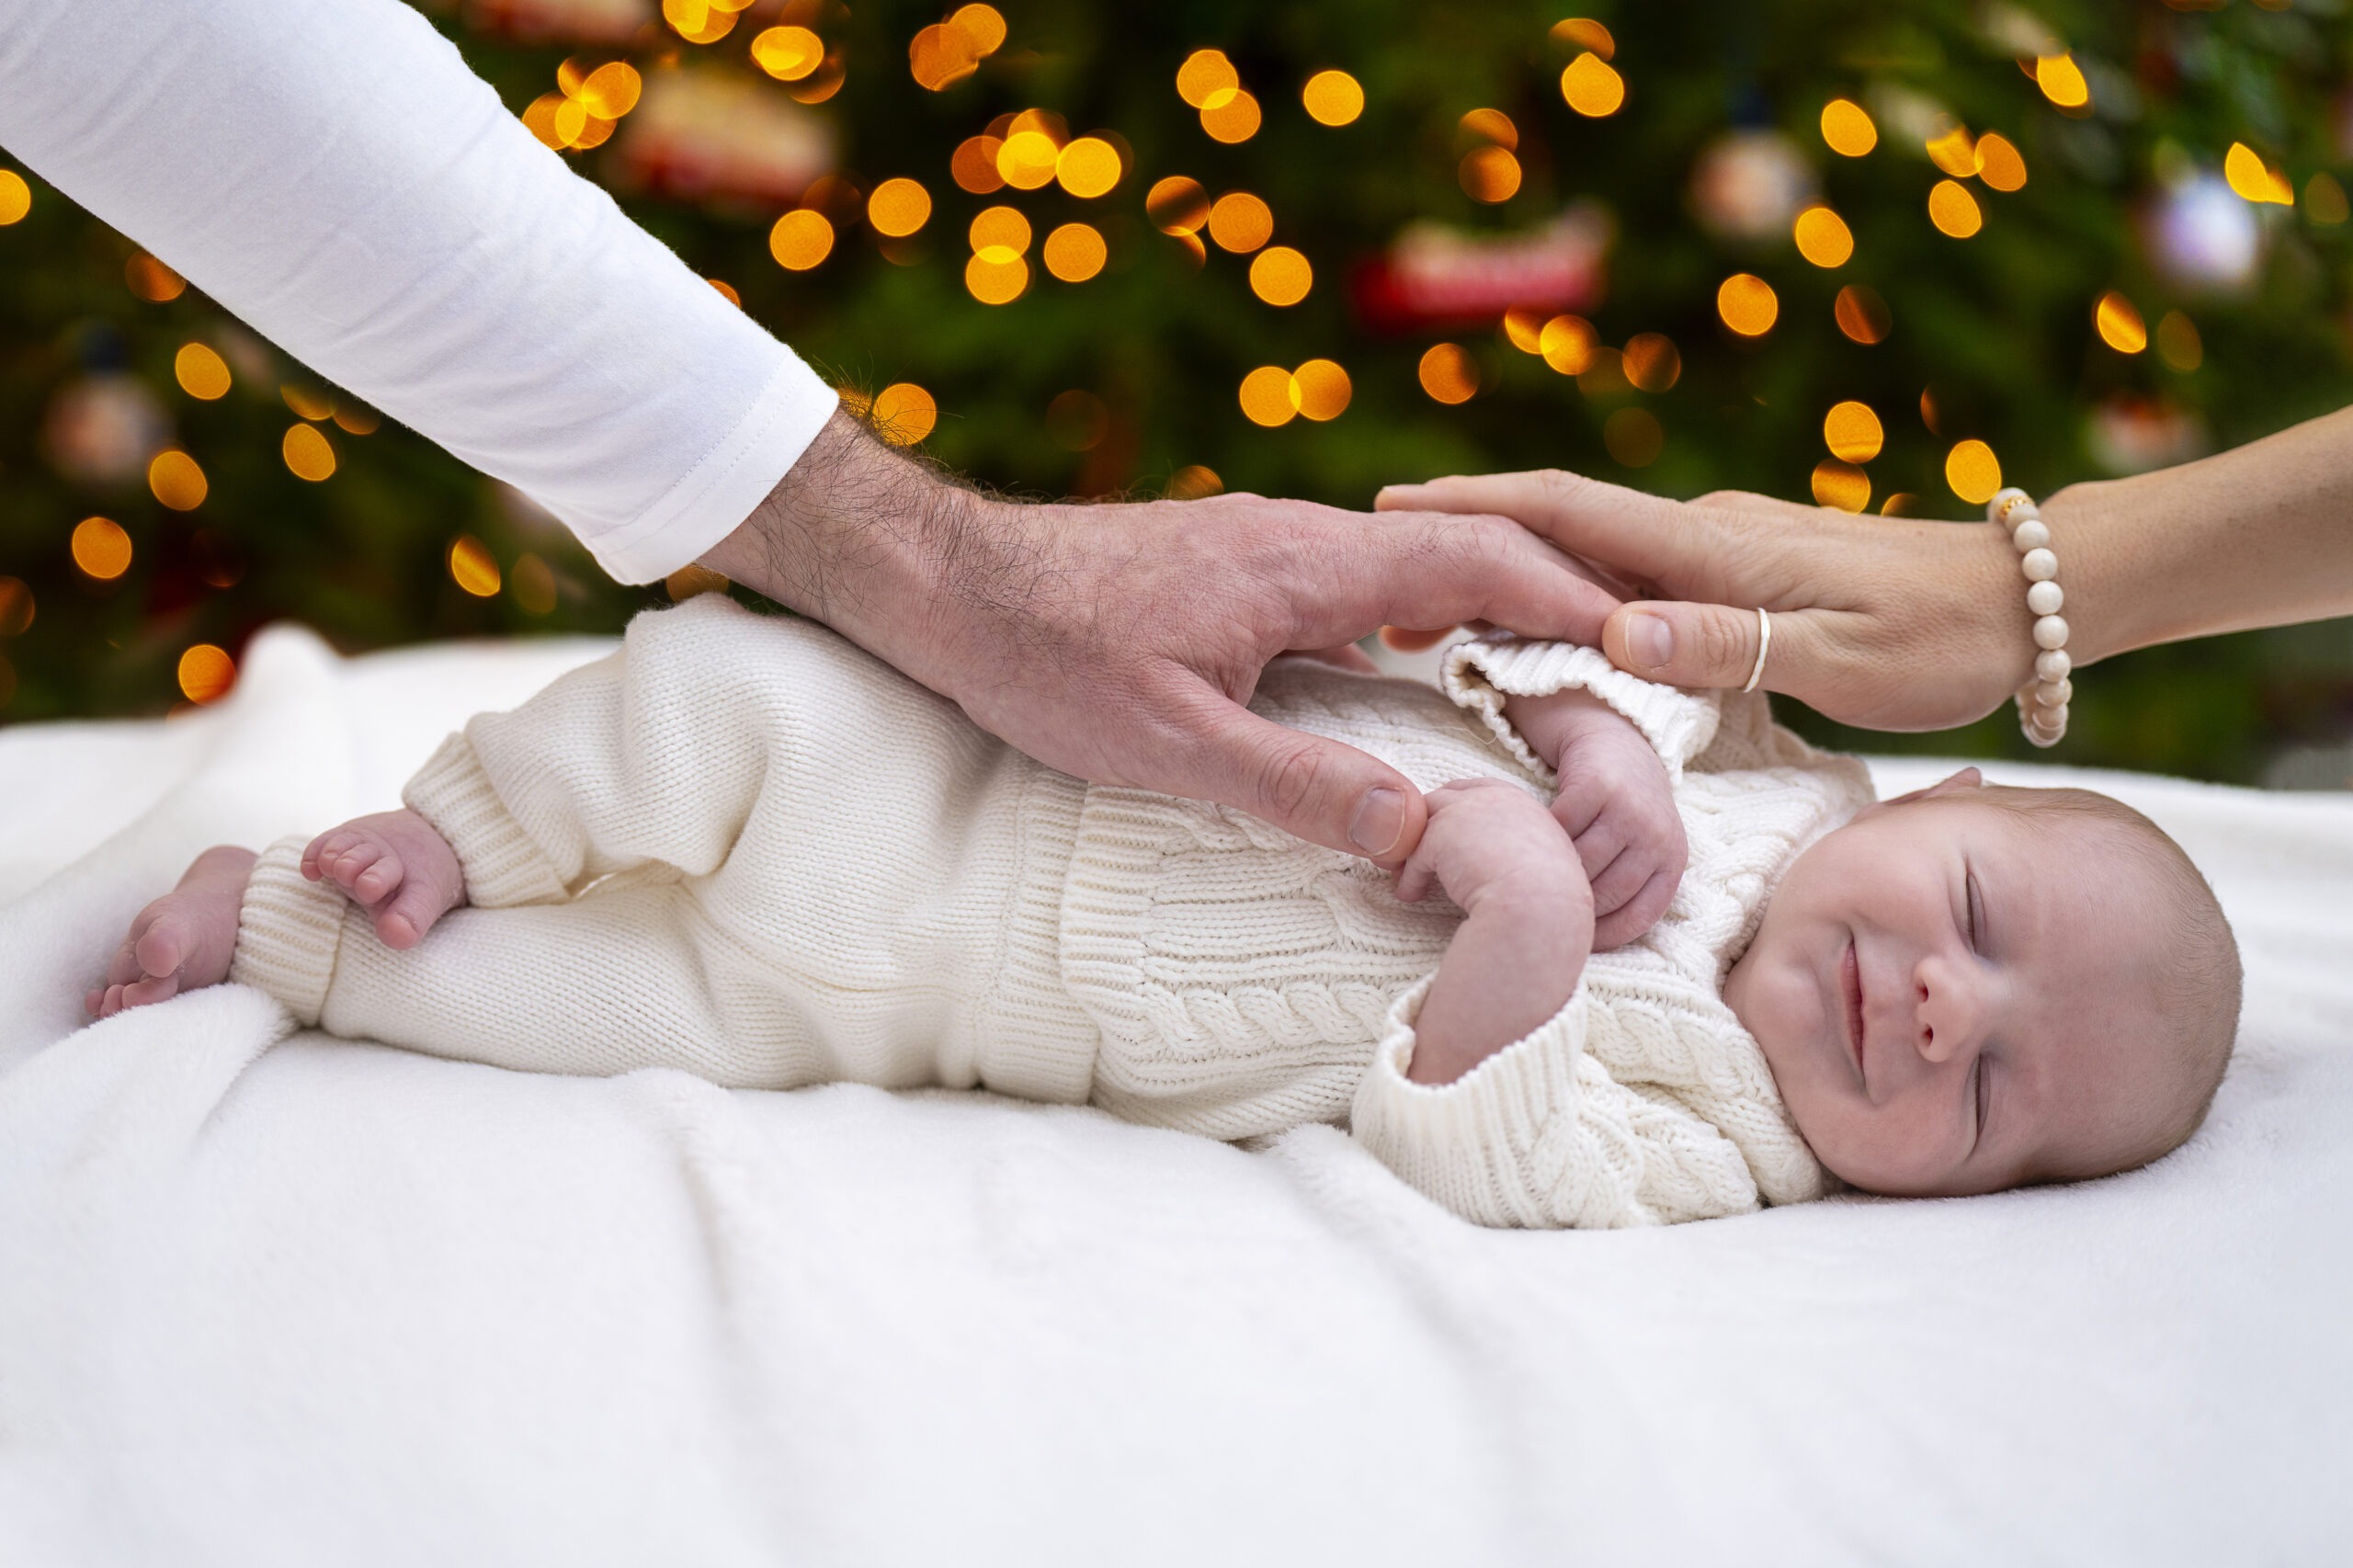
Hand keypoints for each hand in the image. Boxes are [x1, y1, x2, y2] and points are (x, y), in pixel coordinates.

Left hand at [705, 410, 1623, 865]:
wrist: (944, 581)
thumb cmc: (1042, 657)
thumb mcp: (1164, 743)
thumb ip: (1293, 783)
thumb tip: (1421, 824)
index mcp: (1306, 569)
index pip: (1478, 564)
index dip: (1572, 604)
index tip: (1646, 647)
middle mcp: (1302, 541)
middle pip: (1466, 549)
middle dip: (1554, 598)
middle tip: (1621, 664)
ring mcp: (1272, 548)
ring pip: (1415, 561)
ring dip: (1490, 604)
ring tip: (1544, 678)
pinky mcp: (1241, 567)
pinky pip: (1365, 581)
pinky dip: (1424, 615)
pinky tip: (1417, 676)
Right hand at [1375, 470, 2025, 731]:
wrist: (2022, 600)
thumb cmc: (1938, 640)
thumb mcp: (1839, 659)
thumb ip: (1729, 648)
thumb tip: (1614, 633)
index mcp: (1712, 551)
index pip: (1567, 513)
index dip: (1473, 509)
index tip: (1389, 510)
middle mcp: (1703, 535)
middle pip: (1558, 530)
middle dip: (1465, 544)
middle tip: (1380, 586)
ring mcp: (1719, 549)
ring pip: (1590, 556)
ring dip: (1512, 574)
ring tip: (1437, 611)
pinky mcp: (1736, 573)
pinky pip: (1629, 576)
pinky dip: (1567, 593)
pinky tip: (1544, 627)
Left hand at [1393, 778, 1585, 914]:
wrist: (1541, 908)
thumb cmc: (1548, 901)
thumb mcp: (1543, 865)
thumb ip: (1519, 854)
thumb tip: (1495, 869)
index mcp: (1521, 805)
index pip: (1478, 790)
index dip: (1457, 809)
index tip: (1447, 834)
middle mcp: (1493, 798)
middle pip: (1444, 799)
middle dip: (1426, 824)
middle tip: (1414, 853)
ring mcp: (1465, 812)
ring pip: (1421, 822)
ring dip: (1410, 850)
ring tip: (1406, 876)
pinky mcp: (1441, 835)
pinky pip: (1414, 854)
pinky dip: (1409, 877)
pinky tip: (1410, 896)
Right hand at [1531, 700, 1684, 949]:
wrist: (1615, 740)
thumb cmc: (1621, 807)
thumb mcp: (1641, 846)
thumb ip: (1627, 884)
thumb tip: (1585, 942)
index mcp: (1672, 859)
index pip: (1638, 917)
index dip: (1602, 937)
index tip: (1573, 943)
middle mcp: (1657, 836)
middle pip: (1605, 892)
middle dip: (1571, 904)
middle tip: (1540, 907)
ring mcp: (1629, 809)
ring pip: (1580, 863)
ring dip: (1551, 870)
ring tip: (1528, 877)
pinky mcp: (1598, 785)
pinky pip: (1560, 828)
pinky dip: (1539, 836)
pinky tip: (1527, 839)